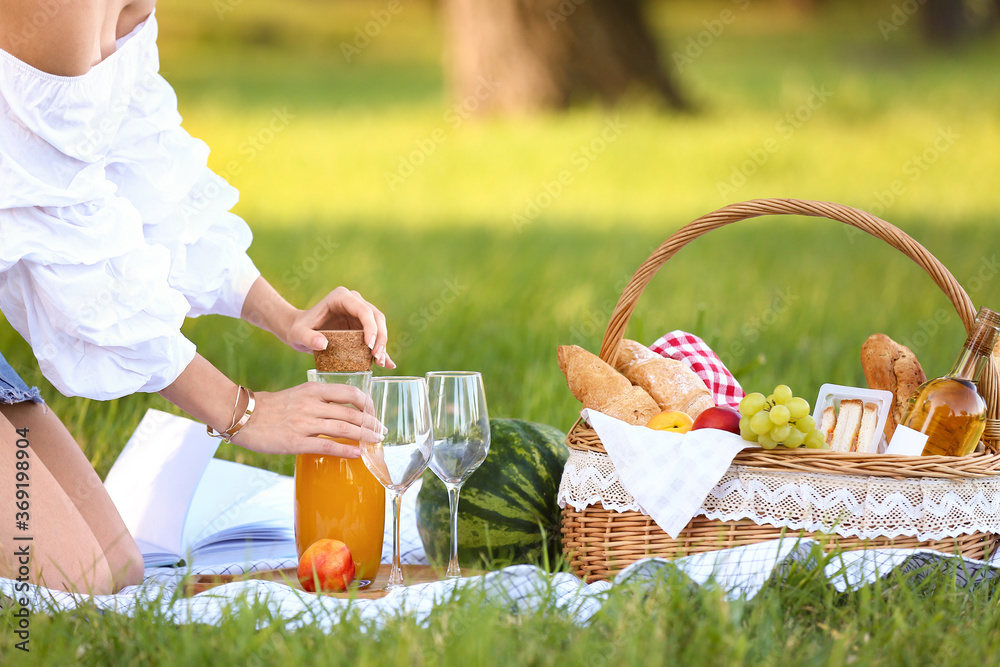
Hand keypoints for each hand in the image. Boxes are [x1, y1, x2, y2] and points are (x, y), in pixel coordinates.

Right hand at [230, 382, 383, 456]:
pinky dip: (346, 450)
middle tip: (382, 431)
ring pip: (344, 429)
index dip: (368, 403)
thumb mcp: (298, 394)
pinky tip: (358, 453)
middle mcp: (312, 404)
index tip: (374, 412)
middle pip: (352, 413)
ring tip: (376, 442)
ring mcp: (305, 423)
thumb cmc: (272, 407)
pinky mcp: (296, 442)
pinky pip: (327, 446)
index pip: (350, 392)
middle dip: (371, 423)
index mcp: (314, 390)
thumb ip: (320, 400)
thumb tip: (343, 410)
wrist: (243, 416)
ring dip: (364, 436)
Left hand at [286, 286, 395, 367]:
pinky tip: (388, 364)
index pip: (363, 310)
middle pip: (376, 317)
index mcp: (341, 297)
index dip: (370, 327)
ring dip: (382, 344)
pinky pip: (376, 336)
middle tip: (377, 357)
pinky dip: (382, 349)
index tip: (369, 346)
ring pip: (380, 326)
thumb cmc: (298, 330)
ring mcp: (359, 313)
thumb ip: (308, 338)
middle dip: (380, 337)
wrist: (301, 332)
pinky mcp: (362, 326)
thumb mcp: (298, 334)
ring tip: (379, 362)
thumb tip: (322, 344)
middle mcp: (354, 302)